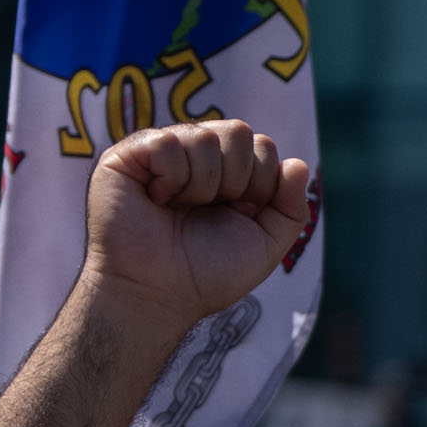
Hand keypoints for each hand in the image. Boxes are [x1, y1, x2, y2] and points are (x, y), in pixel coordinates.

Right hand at [76, 119, 316, 337]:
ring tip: (178, 210)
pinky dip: (170, 178)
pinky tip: (156, 200)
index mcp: (229, 172)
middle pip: (237, 132)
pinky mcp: (127, 155)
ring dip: (201, 186)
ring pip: (205, 137)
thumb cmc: (207, 273)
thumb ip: (291, 208)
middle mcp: (196, 156)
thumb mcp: (265, 245)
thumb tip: (299, 164)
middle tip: (207, 211)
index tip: (237, 215)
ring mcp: (161, 152)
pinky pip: (166, 142)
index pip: (262, 146)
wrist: (159, 294)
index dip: (259, 183)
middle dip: (234, 180)